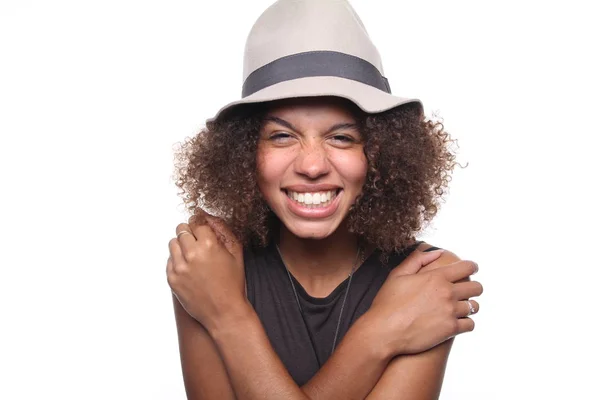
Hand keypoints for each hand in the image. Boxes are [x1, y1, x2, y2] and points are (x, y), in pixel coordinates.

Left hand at [166, 211, 245, 331]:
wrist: (224, 312)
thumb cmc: (233, 283)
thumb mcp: (236, 252)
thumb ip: (222, 229)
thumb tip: (207, 215)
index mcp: (208, 244)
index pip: (197, 222)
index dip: (201, 225)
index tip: (203, 230)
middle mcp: (191, 254)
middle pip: (182, 230)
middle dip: (190, 233)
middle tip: (199, 243)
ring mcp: (179, 267)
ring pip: (173, 243)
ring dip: (182, 245)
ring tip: (194, 256)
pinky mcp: (172, 279)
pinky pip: (169, 261)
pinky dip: (178, 261)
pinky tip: (190, 269)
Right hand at [366, 249, 482, 355]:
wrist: (384, 331)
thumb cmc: (388, 303)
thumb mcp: (398, 275)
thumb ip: (418, 259)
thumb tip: (437, 252)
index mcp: (436, 277)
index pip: (467, 267)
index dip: (472, 267)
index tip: (471, 269)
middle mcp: (447, 293)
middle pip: (476, 287)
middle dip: (473, 287)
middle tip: (466, 291)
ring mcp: (450, 312)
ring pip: (474, 306)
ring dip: (469, 306)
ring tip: (460, 308)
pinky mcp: (450, 329)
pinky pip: (470, 324)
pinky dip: (466, 323)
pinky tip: (458, 322)